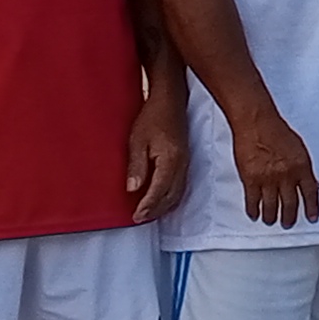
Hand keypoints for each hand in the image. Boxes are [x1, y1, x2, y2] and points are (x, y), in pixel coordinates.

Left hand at [124, 88, 190, 224]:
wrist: (170, 101)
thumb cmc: (152, 116)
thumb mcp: (137, 140)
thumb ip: (136, 166)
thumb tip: (132, 189)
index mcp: (170, 160)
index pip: (159, 190)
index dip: (147, 206)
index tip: (136, 216)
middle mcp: (181, 165)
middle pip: (171, 196)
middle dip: (155, 210)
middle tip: (140, 219)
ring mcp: (186, 163)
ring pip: (178, 193)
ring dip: (164, 206)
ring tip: (149, 213)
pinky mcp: (185, 160)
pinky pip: (181, 186)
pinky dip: (171, 197)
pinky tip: (162, 199)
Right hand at [232, 107, 318, 229]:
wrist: (256, 122)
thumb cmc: (277, 131)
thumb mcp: (299, 148)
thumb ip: (305, 169)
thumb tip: (313, 184)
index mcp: (301, 167)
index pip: (310, 193)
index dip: (312, 208)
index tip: (312, 218)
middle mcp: (286, 176)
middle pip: (290, 204)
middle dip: (289, 217)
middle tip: (288, 223)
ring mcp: (267, 179)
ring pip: (271, 207)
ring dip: (271, 217)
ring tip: (271, 220)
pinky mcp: (250, 179)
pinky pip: (253, 201)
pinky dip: (254, 210)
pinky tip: (255, 214)